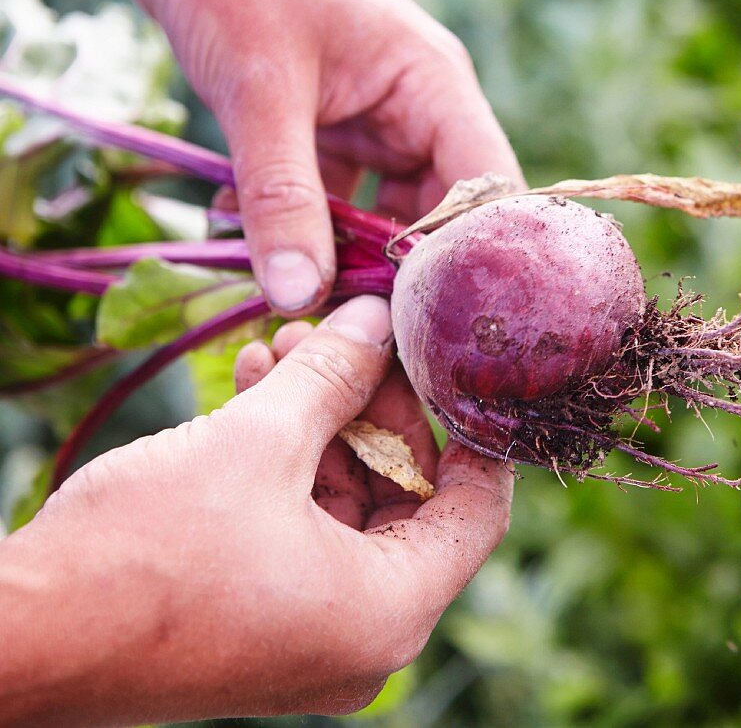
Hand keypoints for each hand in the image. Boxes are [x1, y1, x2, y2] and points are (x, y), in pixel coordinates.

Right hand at [0, 296, 513, 724]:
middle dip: (373, 408)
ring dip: (321, 425)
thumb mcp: (256, 443)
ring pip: (350, 509)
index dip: (468, 427)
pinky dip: (288, 466)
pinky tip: (254, 391)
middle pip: (410, 501)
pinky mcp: (266, 625)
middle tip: (345, 337)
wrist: (21, 638)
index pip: (476, 509)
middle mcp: (365, 639)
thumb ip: (332, 377)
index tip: (447, 364)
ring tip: (284, 347)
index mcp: (389, 611)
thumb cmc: (140, 551)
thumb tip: (376, 319)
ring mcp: (313, 638)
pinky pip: (305, 532)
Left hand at [135, 0, 522, 314]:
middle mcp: (420, 113)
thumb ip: (281, 195)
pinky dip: (305, 231)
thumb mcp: (260, 91)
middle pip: (440, 215)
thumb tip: (298, 296)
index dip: (469, 258)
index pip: (485, 189)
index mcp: (434, 87)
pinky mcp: (335, 137)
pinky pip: (336, 202)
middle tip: (362, 328)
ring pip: (386, 218)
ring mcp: (377, 126)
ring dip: (347, 258)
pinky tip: (261, 252)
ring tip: (309, 300)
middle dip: (400, 273)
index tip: (431, 321)